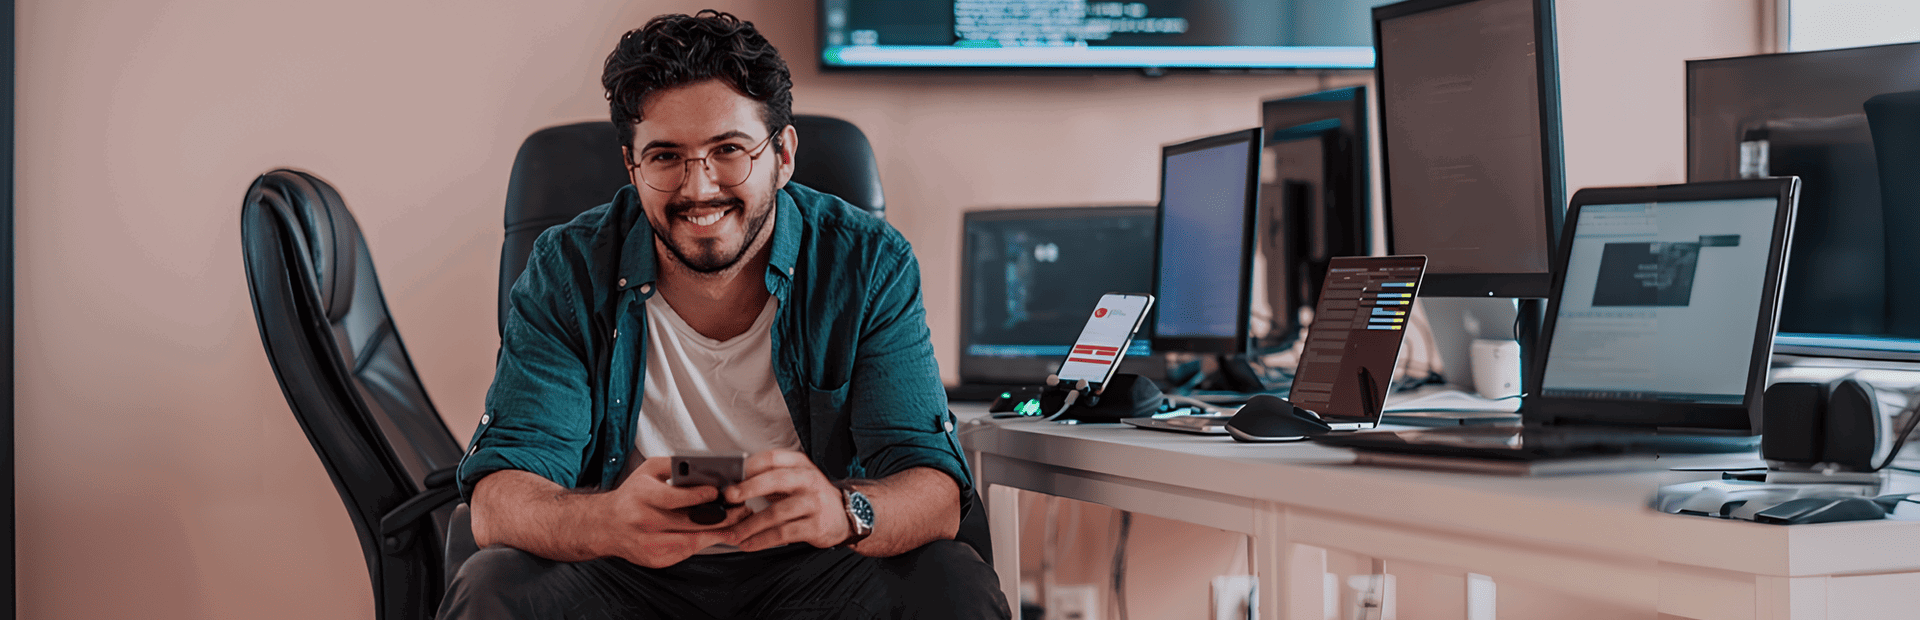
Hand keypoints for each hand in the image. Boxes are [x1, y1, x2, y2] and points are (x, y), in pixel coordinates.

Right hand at [599, 457, 749, 566]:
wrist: (606, 526)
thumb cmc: (632, 495)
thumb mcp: (647, 471)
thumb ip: (674, 465)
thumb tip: (705, 467)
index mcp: (641, 496)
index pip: (674, 498)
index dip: (699, 496)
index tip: (719, 492)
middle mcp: (643, 521)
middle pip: (689, 522)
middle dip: (720, 516)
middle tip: (741, 509)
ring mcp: (648, 544)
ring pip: (692, 540)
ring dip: (719, 533)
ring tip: (738, 524)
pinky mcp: (655, 559)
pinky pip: (686, 551)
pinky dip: (704, 542)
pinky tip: (719, 535)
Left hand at [723, 449, 852, 551]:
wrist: (846, 515)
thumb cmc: (810, 496)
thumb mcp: (795, 479)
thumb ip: (768, 478)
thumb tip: (731, 486)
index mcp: (800, 464)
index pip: (772, 458)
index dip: (749, 467)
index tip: (730, 477)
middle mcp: (808, 480)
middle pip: (775, 480)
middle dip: (748, 488)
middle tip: (729, 498)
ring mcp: (814, 503)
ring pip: (776, 512)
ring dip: (750, 525)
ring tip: (733, 534)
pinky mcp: (816, 526)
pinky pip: (783, 533)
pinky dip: (762, 540)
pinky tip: (749, 544)